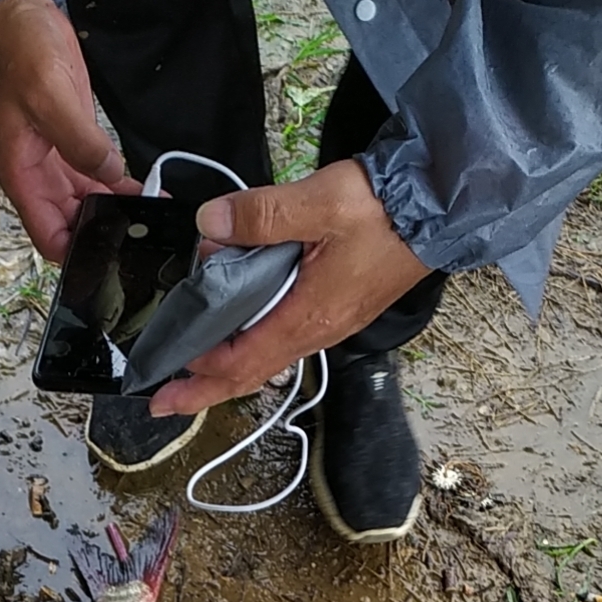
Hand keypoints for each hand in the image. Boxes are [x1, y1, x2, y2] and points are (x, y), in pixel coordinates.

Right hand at [0, 0, 141, 261]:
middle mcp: (38, 178)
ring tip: (154, 221)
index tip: (113, 258)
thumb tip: (109, 173)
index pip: (48, 237)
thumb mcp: (49, 96)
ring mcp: (57, 164)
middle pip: (72, 227)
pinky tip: (148, 195)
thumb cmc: (19, 52)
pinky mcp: (75, 147)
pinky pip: (99, 180)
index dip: (77, 255)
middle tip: (146, 242)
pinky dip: (120, 189)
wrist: (18, 14)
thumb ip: (80, 141)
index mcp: (21, 176)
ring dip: (117, 215)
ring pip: (89, 207)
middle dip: (105, 237)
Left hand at [149, 160, 430, 414]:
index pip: (241, 364)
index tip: (163, 392)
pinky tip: (235, 323)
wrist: (439, 207)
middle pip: (250, 373)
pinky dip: (251, 339)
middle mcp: (317, 331)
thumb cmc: (385, 210)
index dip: (198, 380)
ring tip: (192, 361)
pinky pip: (282, 335)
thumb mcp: (318, 202)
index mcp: (308, 318)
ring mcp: (329, 322)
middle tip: (164, 398)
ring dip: (226, 364)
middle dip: (204, 390)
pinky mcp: (335, 306)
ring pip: (266, 356)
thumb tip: (209, 226)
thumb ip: (259, 215)